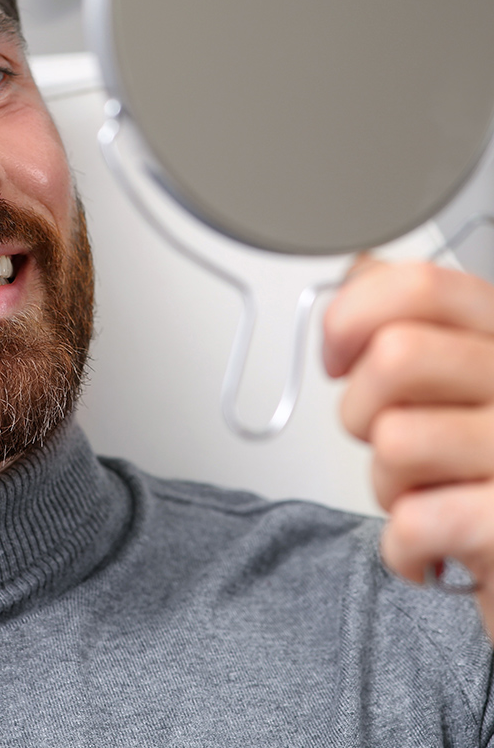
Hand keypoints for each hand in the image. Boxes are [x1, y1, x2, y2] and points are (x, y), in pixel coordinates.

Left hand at [323, 259, 493, 634]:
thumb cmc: (481, 472)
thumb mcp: (457, 378)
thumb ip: (411, 318)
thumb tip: (359, 270)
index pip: (422, 285)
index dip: (352, 316)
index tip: (338, 357)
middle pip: (396, 356)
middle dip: (360, 409)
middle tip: (385, 439)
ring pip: (395, 440)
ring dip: (387, 484)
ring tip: (426, 496)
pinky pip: (413, 521)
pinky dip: (404, 547)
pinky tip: (434, 547)